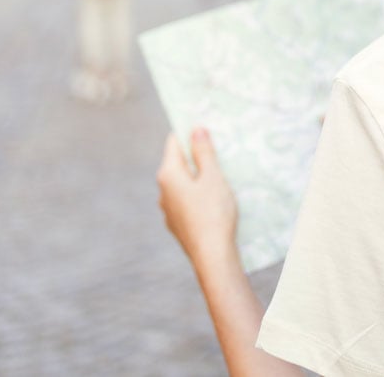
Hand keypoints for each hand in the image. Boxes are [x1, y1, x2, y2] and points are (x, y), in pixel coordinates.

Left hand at [157, 128, 238, 272]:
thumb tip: (195, 129)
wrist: (212, 257)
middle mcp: (162, 191)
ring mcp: (168, 210)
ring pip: (183, 185)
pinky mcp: (178, 225)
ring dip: (198, 178)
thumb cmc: (214, 212)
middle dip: (197, 156)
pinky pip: (187, 202)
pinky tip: (215, 202)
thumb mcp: (213, 177)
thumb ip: (204, 152)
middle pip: (179, 164)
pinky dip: (198, 197)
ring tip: (221, 177)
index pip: (174, 142)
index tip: (206, 127)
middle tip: (220, 151)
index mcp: (168, 174)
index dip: (190, 132)